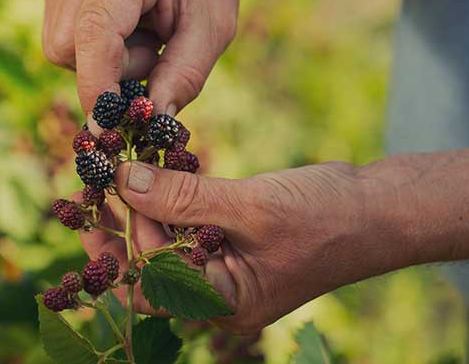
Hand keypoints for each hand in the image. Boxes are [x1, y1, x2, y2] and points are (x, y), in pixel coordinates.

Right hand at [42, 0, 240, 127]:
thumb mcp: (212, 33)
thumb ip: (183, 77)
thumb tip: (151, 125)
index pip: (95, 28)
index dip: (97, 82)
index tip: (109, 128)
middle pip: (67, 45)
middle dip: (110, 70)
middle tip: (154, 52)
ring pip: (59, 50)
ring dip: (104, 63)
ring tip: (142, 36)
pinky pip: (61, 46)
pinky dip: (93, 55)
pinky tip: (125, 33)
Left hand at [79, 161, 416, 332]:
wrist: (377, 208)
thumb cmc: (326, 218)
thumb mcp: (251, 208)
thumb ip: (185, 199)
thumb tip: (124, 182)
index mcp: (221, 302)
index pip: (148, 282)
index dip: (116, 241)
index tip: (91, 198)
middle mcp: (218, 289)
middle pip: (150, 262)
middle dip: (121, 221)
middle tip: (92, 181)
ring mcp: (226, 263)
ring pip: (167, 237)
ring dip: (144, 202)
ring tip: (115, 166)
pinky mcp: (233, 236)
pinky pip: (190, 220)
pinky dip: (171, 195)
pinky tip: (152, 169)